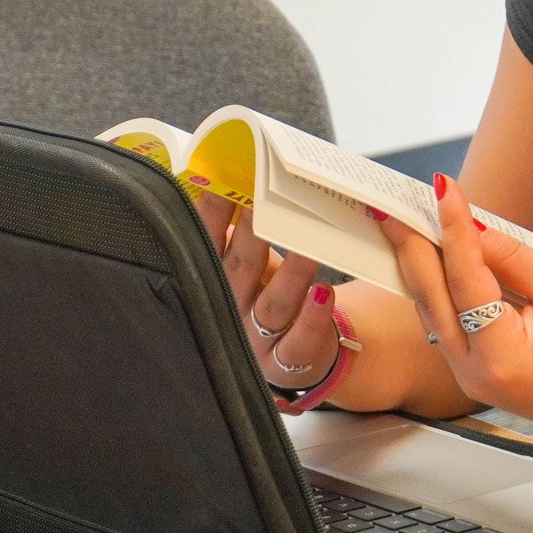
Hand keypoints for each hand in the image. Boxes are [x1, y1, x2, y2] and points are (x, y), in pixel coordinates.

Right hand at [188, 191, 341, 392]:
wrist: (291, 357)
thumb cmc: (265, 297)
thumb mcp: (245, 265)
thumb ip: (237, 230)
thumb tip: (235, 170)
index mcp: (214, 281)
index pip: (207, 243)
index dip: (213, 212)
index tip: (224, 179)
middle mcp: (230, 311)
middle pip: (240, 269)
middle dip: (251, 234)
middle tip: (267, 200)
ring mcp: (256, 340)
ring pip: (273, 305)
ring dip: (291, 273)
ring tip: (309, 246)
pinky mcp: (287, 362)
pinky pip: (300, 341)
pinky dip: (313, 318)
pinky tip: (325, 294)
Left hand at [376, 174, 532, 444]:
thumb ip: (516, 260)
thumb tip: (474, 227)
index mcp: (501, 355)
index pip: (465, 280)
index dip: (453, 229)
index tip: (443, 188)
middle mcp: (472, 371)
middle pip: (430, 298)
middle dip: (412, 246)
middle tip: (393, 204)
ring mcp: (466, 377)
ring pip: (430, 311)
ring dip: (420, 265)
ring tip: (409, 222)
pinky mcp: (469, 373)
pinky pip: (443, 324)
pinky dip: (437, 288)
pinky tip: (434, 257)